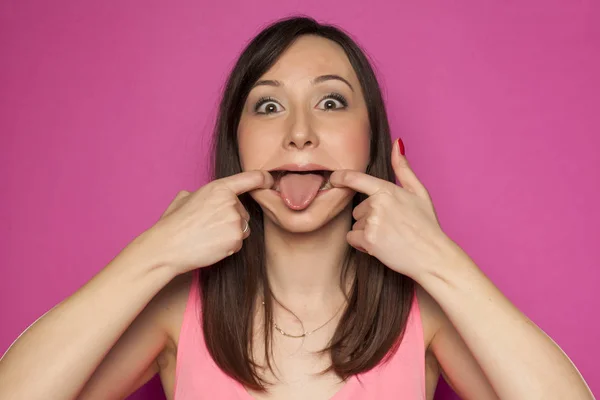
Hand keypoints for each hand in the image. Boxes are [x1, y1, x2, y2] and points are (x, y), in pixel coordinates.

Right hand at [139, 170, 272, 274]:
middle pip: (243, 212)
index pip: (250, 178)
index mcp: (218, 188)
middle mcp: (231, 202)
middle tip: (208, 226)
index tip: (270, 180)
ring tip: (208, 236)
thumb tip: (195, 196)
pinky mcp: (236, 239)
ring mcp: (235, 221)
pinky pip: (238, 243)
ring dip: (230, 233)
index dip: (264, 178)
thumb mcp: (184, 198)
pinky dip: (228, 246)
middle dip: (232, 219)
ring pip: (242, 228)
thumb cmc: (172, 224)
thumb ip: (199, 194)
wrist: (167, 247)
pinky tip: (211, 245)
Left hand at [329, 140, 462, 280]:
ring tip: (388, 237)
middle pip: (358, 209)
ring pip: (355, 224)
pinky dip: (361, 244)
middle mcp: (377, 203)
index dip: (340, 177)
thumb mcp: (419, 192)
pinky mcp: (368, 240)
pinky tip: (379, 246)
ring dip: (366, 232)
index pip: (355, 179)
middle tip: (390, 227)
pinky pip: (352, 238)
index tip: (333, 179)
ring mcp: (372, 222)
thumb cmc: (427, 225)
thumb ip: (403, 169)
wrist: (432, 256)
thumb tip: (397, 144)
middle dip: (369, 218)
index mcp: (387, 190)